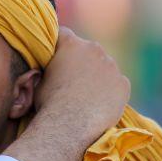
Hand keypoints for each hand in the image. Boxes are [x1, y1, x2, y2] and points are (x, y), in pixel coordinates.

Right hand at [36, 28, 129, 143]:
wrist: (70, 126)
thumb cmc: (49, 104)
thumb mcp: (38, 81)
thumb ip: (47, 69)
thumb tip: (46, 70)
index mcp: (70, 44)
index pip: (63, 34)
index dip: (58, 46)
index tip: (56, 57)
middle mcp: (94, 49)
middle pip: (87, 50)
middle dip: (81, 61)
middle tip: (72, 81)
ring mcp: (111, 66)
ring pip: (104, 67)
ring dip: (97, 76)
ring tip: (86, 97)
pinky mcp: (123, 84)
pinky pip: (116, 84)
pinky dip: (109, 92)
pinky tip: (98, 105)